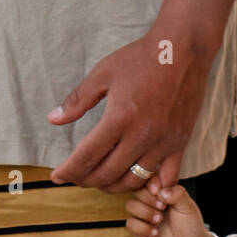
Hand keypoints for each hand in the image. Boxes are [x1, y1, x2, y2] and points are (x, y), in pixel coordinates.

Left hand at [46, 27, 218, 193]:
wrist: (183, 50)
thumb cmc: (141, 58)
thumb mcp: (103, 73)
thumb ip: (78, 100)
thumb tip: (53, 119)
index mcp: (119, 118)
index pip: (87, 157)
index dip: (69, 171)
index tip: (57, 176)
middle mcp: (141, 136)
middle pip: (107, 174)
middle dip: (86, 180)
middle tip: (77, 177)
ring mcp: (163, 143)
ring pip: (134, 181)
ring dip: (113, 186)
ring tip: (102, 181)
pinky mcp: (180, 144)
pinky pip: (167, 178)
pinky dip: (152, 187)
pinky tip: (140, 183)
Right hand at [125, 183, 216, 236]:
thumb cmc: (190, 225)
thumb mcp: (188, 206)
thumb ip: (177, 193)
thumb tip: (161, 191)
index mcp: (162, 192)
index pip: (148, 179)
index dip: (150, 183)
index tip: (158, 192)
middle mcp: (150, 201)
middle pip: (136, 190)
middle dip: (148, 198)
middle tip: (163, 208)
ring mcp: (143, 216)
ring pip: (130, 205)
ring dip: (145, 213)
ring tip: (159, 221)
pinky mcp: (138, 231)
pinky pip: (130, 223)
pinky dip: (143, 228)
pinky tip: (155, 233)